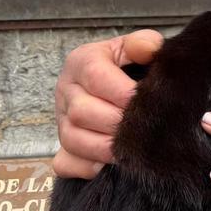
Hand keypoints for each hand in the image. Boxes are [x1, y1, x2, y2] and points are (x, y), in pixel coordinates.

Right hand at [53, 29, 162, 178]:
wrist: (122, 84)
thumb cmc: (131, 66)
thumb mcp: (137, 47)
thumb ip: (144, 43)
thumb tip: (148, 48)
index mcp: (81, 61)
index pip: (95, 76)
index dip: (121, 91)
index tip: (144, 101)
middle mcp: (66, 91)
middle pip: (82, 112)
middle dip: (116, 123)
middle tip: (144, 129)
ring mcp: (61, 121)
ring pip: (73, 139)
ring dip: (105, 148)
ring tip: (133, 149)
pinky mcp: (63, 147)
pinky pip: (65, 163)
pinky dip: (86, 168)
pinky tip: (109, 166)